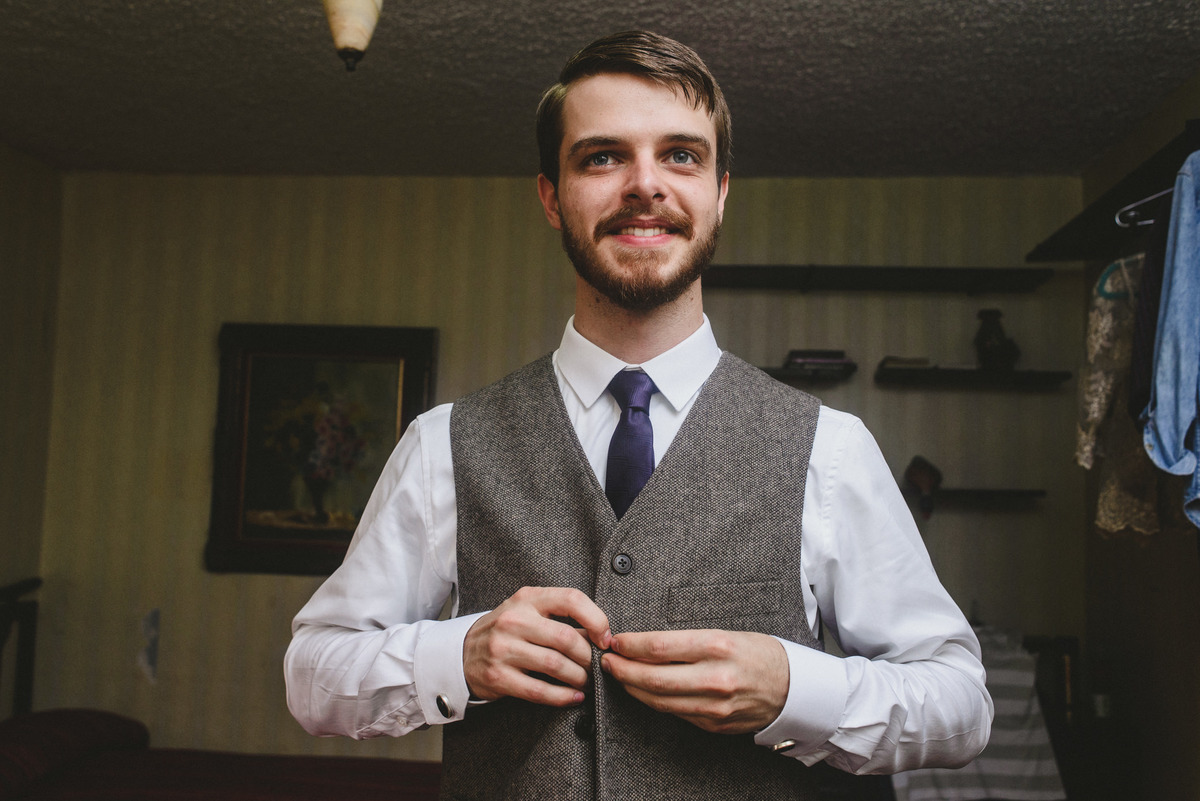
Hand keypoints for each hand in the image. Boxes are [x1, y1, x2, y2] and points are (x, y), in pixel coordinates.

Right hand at [463, 586, 610, 706]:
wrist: (462, 653)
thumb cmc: (506, 631)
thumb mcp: (529, 613)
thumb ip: (560, 619)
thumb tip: (601, 636)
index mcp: (528, 599)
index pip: (571, 599)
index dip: (596, 619)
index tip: (605, 639)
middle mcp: (514, 620)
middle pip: (566, 638)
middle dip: (589, 657)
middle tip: (596, 667)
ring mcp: (503, 648)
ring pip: (555, 665)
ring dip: (579, 678)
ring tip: (586, 682)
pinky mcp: (498, 676)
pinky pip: (539, 691)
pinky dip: (562, 697)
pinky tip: (573, 697)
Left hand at [601, 629, 788, 733]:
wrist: (793, 688)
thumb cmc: (758, 653)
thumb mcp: (727, 634)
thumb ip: (688, 641)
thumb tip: (646, 644)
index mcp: (717, 646)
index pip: (659, 647)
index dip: (630, 645)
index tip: (615, 641)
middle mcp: (714, 678)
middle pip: (653, 678)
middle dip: (622, 669)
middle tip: (606, 661)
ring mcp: (713, 706)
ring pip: (659, 700)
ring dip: (632, 688)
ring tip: (619, 675)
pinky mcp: (713, 724)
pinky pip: (674, 712)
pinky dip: (653, 701)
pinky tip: (643, 691)